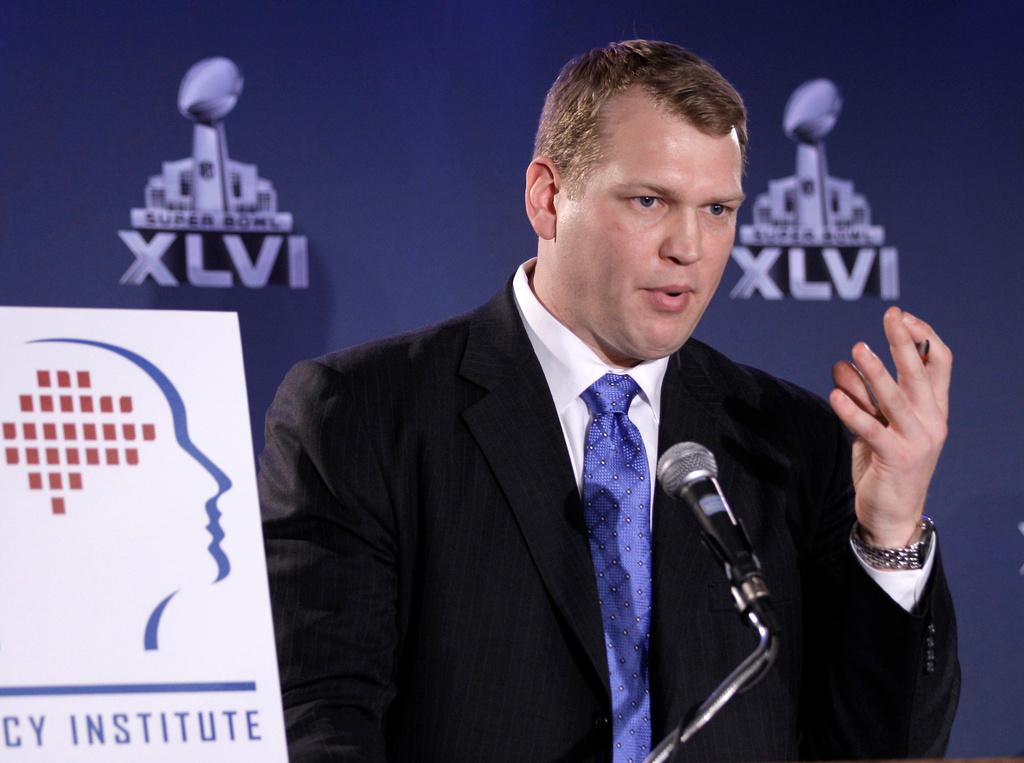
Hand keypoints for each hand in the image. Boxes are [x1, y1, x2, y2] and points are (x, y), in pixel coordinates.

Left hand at [829, 307, 950, 548]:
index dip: (923, 337)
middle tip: (891, 316)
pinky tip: (835, 395)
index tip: (902, 317)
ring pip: (896, 398)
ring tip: (857, 349)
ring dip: (875, 372)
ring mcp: (917, 441)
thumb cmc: (884, 465)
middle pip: (919, 373)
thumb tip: (842, 364)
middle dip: (904, 341)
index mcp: (933, 410)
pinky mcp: (896, 458)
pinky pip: (871, 429)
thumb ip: (862, 396)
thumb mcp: (875, 424)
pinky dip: (852, 410)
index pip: (938, 364)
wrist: (893, 515)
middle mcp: (931, 422)